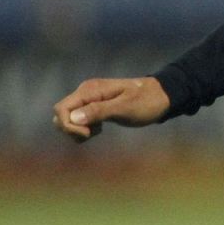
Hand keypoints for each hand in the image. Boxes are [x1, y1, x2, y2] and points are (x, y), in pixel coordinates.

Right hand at [53, 77, 170, 141]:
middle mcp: (85, 93)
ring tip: (99, 130)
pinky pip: (78, 121)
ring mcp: (89, 100)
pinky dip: (84, 129)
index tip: (88, 133)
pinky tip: (100, 129)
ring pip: (68, 119)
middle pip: (61, 115)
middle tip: (94, 133)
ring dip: (78, 130)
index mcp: (90, 90)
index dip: (68, 125)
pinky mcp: (94, 107)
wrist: (162, 96)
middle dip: (72, 129)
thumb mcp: (125, 108)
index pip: (61, 109)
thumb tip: (73, 118)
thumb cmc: (147, 101)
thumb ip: (99, 111)